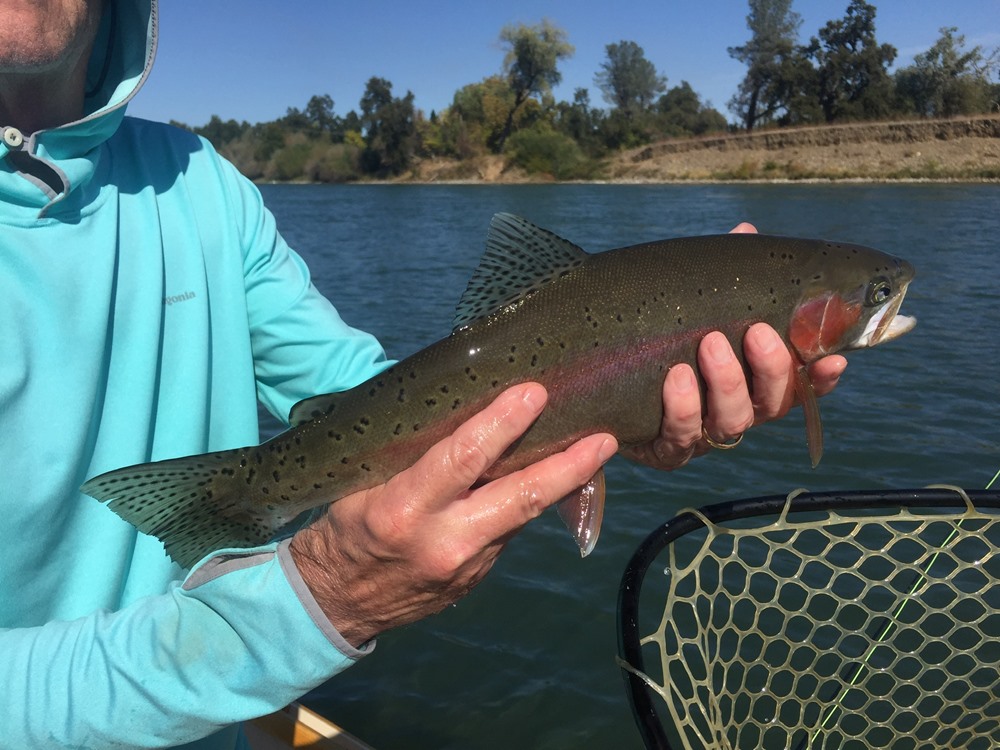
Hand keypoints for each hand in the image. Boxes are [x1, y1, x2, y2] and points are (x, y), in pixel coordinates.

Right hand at [290, 383, 616, 647]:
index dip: (503, 424)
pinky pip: (508, 532)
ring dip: (559, 482)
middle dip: (568, 466)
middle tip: (604, 438)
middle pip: (519, 497)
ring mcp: (466, 566)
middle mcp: (444, 540)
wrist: (337, 602)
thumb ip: (413, 453)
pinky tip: (545, 479)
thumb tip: (461, 402)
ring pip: (522, 514)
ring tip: (592, 450)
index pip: (464, 458)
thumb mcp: (363, 483)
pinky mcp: (477, 579)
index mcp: (406, 509)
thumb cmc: (346, 526)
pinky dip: (525, 504)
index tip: (534, 393)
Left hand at [620, 222, 847, 470]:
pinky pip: (680, 440)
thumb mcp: (689, 304)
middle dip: (769, 369)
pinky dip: (681, 410)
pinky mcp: (665, 451)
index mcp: (750, 384)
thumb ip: (721, 277)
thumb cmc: (659, 337)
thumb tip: (745, 230)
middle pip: (770, 405)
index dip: (821, 378)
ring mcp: (702, 436)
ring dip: (727, 385)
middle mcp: (734, 413)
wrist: (598, 381)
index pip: (800, 386)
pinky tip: (677, 379)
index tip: (834, 358)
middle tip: (755, 332)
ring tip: (710, 345)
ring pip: (731, 424)